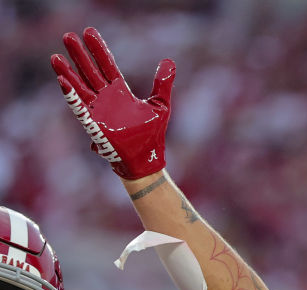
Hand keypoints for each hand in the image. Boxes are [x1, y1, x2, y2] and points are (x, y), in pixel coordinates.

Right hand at [51, 27, 174, 179]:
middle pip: (90, 72)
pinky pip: (80, 108)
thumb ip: (162, 84)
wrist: (146, 159)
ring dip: (67, 73)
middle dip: (79, 55)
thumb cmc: (152, 135)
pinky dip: (71, 96)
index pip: (107, 65)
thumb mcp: (161, 105)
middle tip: (68, 36)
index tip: (88, 32)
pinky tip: (63, 82)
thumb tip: (169, 62)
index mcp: (120, 91)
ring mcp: (98, 110)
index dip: (98, 49)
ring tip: (56, 57)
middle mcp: (106, 98)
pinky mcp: (94, 125)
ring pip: (79, 87)